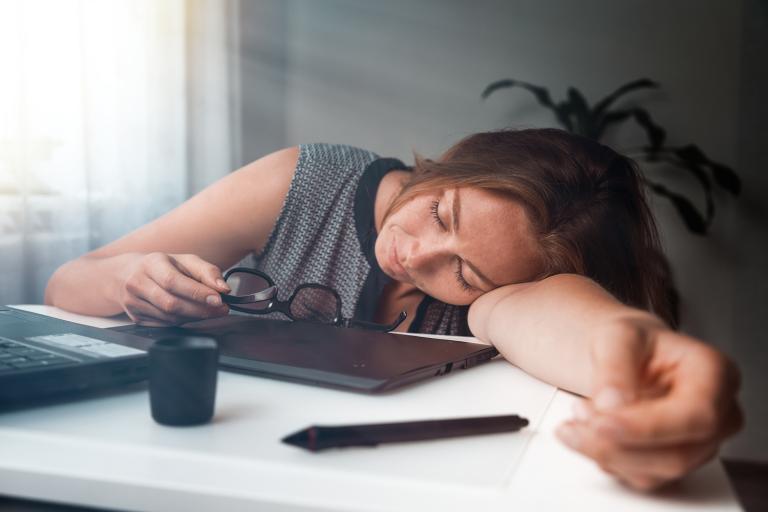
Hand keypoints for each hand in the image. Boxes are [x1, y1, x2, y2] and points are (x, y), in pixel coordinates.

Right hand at [118, 252, 231, 325]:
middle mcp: (138, 283)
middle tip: (221, 309)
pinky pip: (165, 325)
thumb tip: (223, 288)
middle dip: (201, 309)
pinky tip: (192, 314)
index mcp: (151, 264)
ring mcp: (133, 303)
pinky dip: (183, 321)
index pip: (174, 282)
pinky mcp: (136, 318)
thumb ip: (207, 272)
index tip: (218, 299)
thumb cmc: (162, 266)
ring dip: (194, 317)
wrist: (128, 274)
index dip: (197, 293)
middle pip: (171, 303)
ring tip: (209, 311)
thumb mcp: (186, 260)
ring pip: (169, 317)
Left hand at [555, 316, 742, 490]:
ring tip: (577, 420)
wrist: (629, 355)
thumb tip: (611, 404)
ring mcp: (699, 444)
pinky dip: (608, 459)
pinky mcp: (674, 462)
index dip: (647, 427)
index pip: (696, 415)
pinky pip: (642, 477)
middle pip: (678, 454)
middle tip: (577, 418)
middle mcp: (718, 414)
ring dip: (607, 453)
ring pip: (657, 472)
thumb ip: (615, 367)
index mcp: (715, 373)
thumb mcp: (618, 336)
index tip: (602, 421)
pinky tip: (589, 433)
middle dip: (618, 444)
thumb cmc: (634, 342)